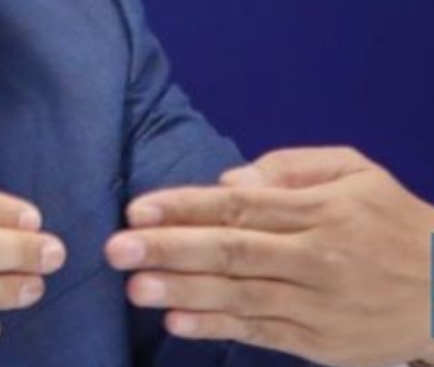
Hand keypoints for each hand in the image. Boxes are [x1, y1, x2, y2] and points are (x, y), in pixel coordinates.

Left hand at [105, 146, 433, 366]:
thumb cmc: (392, 222)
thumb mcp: (355, 173)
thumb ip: (291, 167)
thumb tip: (230, 181)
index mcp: (320, 211)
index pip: (241, 207)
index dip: (185, 207)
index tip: (137, 210)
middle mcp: (316, 257)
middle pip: (233, 251)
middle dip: (170, 249)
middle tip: (116, 248)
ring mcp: (318, 304)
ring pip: (241, 296)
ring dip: (183, 292)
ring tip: (134, 286)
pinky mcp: (321, 342)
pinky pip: (260, 333)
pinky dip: (217, 328)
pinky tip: (177, 321)